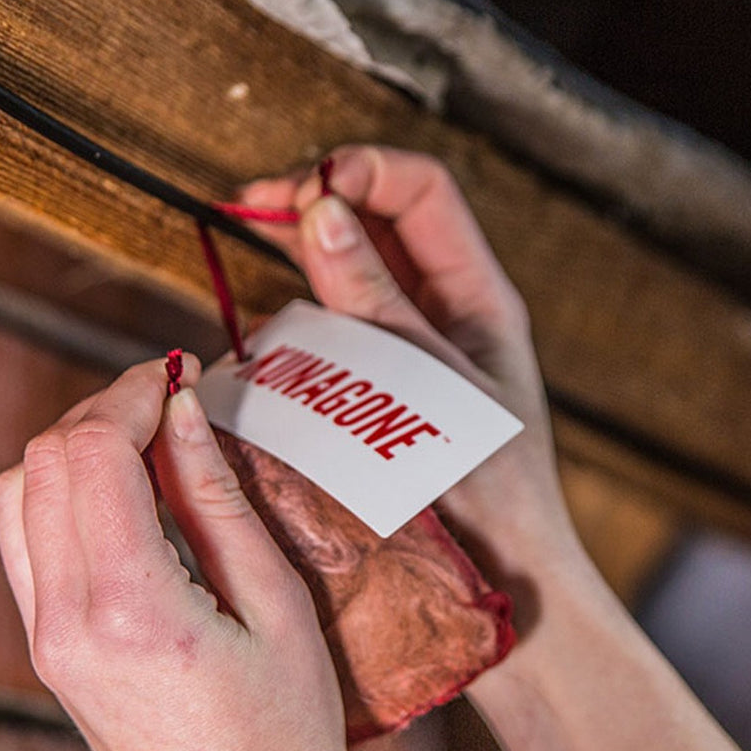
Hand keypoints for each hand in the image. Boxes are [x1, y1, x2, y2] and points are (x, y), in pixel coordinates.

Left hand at [0, 357, 359, 750]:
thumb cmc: (287, 736)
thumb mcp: (277, 606)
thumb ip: (219, 502)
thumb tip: (187, 413)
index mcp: (129, 605)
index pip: (91, 452)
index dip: (132, 392)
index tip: (181, 374)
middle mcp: (65, 620)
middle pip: (43, 464)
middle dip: (105, 411)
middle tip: (175, 402)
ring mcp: (48, 641)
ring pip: (19, 497)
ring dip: (79, 450)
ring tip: (154, 445)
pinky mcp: (52, 654)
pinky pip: (29, 544)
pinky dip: (67, 497)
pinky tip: (131, 499)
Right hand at [240, 146, 587, 629]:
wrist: (497, 580)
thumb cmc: (488, 495)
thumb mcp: (428, 384)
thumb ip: (375, 300)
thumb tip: (323, 210)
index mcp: (479, 298)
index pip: (423, 192)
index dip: (364, 170)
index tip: (304, 188)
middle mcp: (446, 315)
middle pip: (379, 222)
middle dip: (319, 201)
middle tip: (254, 203)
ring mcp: (407, 351)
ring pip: (349, 274)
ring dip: (302, 259)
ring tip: (258, 255)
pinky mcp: (374, 390)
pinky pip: (331, 332)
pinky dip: (297, 321)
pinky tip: (269, 334)